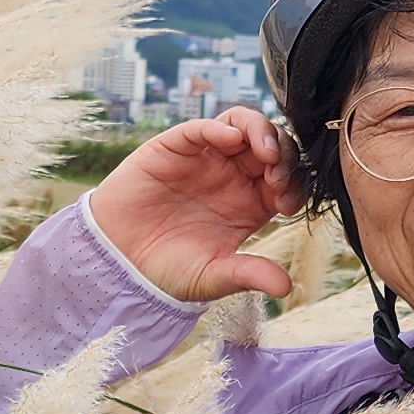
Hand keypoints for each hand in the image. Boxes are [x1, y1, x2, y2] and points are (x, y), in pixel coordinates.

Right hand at [85, 108, 305, 300]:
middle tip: (277, 176)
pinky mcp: (176, 147)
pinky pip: (202, 127)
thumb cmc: (166, 270)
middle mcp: (233, 176)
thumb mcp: (213, 276)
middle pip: (272, 147)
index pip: (287, 181)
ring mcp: (207, 158)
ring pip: (243, 127)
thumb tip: (285, 287)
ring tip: (264, 152)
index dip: (294, 185)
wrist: (119, 260)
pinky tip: (229, 139)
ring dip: (261, 131)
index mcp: (251, 204)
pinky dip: (219, 126)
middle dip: (284, 155)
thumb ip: (248, 274)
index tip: (285, 204)